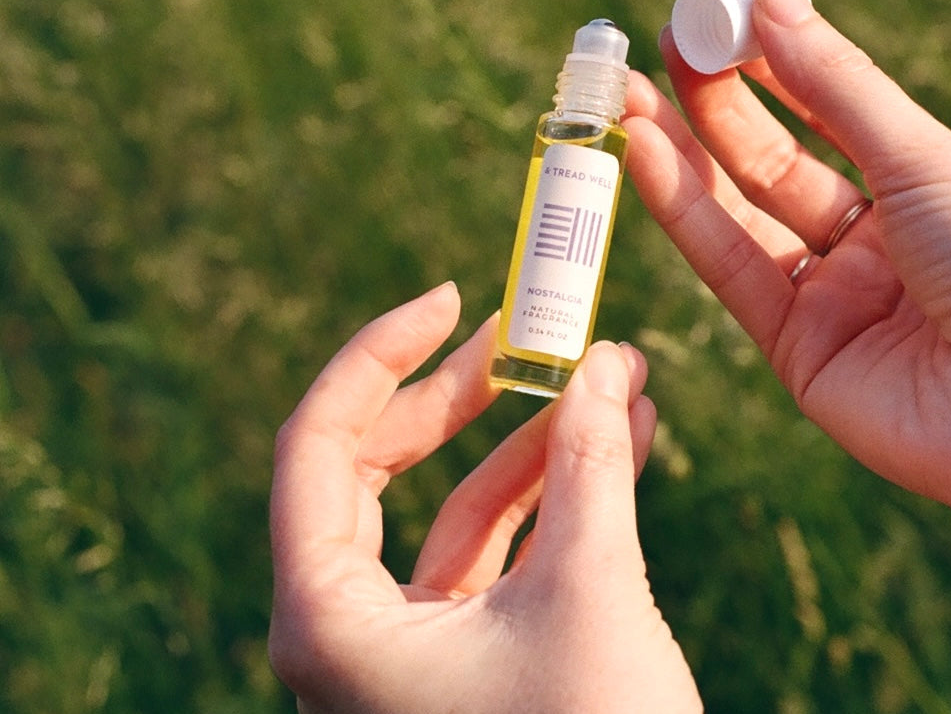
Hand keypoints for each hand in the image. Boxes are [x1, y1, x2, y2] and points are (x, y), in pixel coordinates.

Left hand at [268, 281, 700, 713]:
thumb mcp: (590, 589)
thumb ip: (592, 463)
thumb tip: (608, 360)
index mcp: (325, 618)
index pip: (319, 442)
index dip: (380, 356)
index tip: (450, 299)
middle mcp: (346, 631)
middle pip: (379, 466)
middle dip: (460, 395)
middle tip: (523, 336)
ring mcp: (404, 648)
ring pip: (452, 511)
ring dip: (535, 443)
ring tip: (614, 381)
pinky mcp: (462, 660)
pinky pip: (494, 554)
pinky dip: (551, 497)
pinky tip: (621, 444)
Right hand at [623, 0, 950, 568]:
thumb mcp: (922, 158)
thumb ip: (835, 85)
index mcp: (917, 187)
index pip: (824, 112)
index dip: (767, 65)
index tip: (714, 19)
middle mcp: (869, 241)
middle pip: (771, 162)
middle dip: (712, 104)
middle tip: (663, 49)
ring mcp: (831, 297)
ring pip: (739, 214)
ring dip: (679, 155)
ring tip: (629, 98)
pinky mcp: (796, 352)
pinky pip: (730, 270)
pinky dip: (682, 212)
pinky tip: (646, 157)